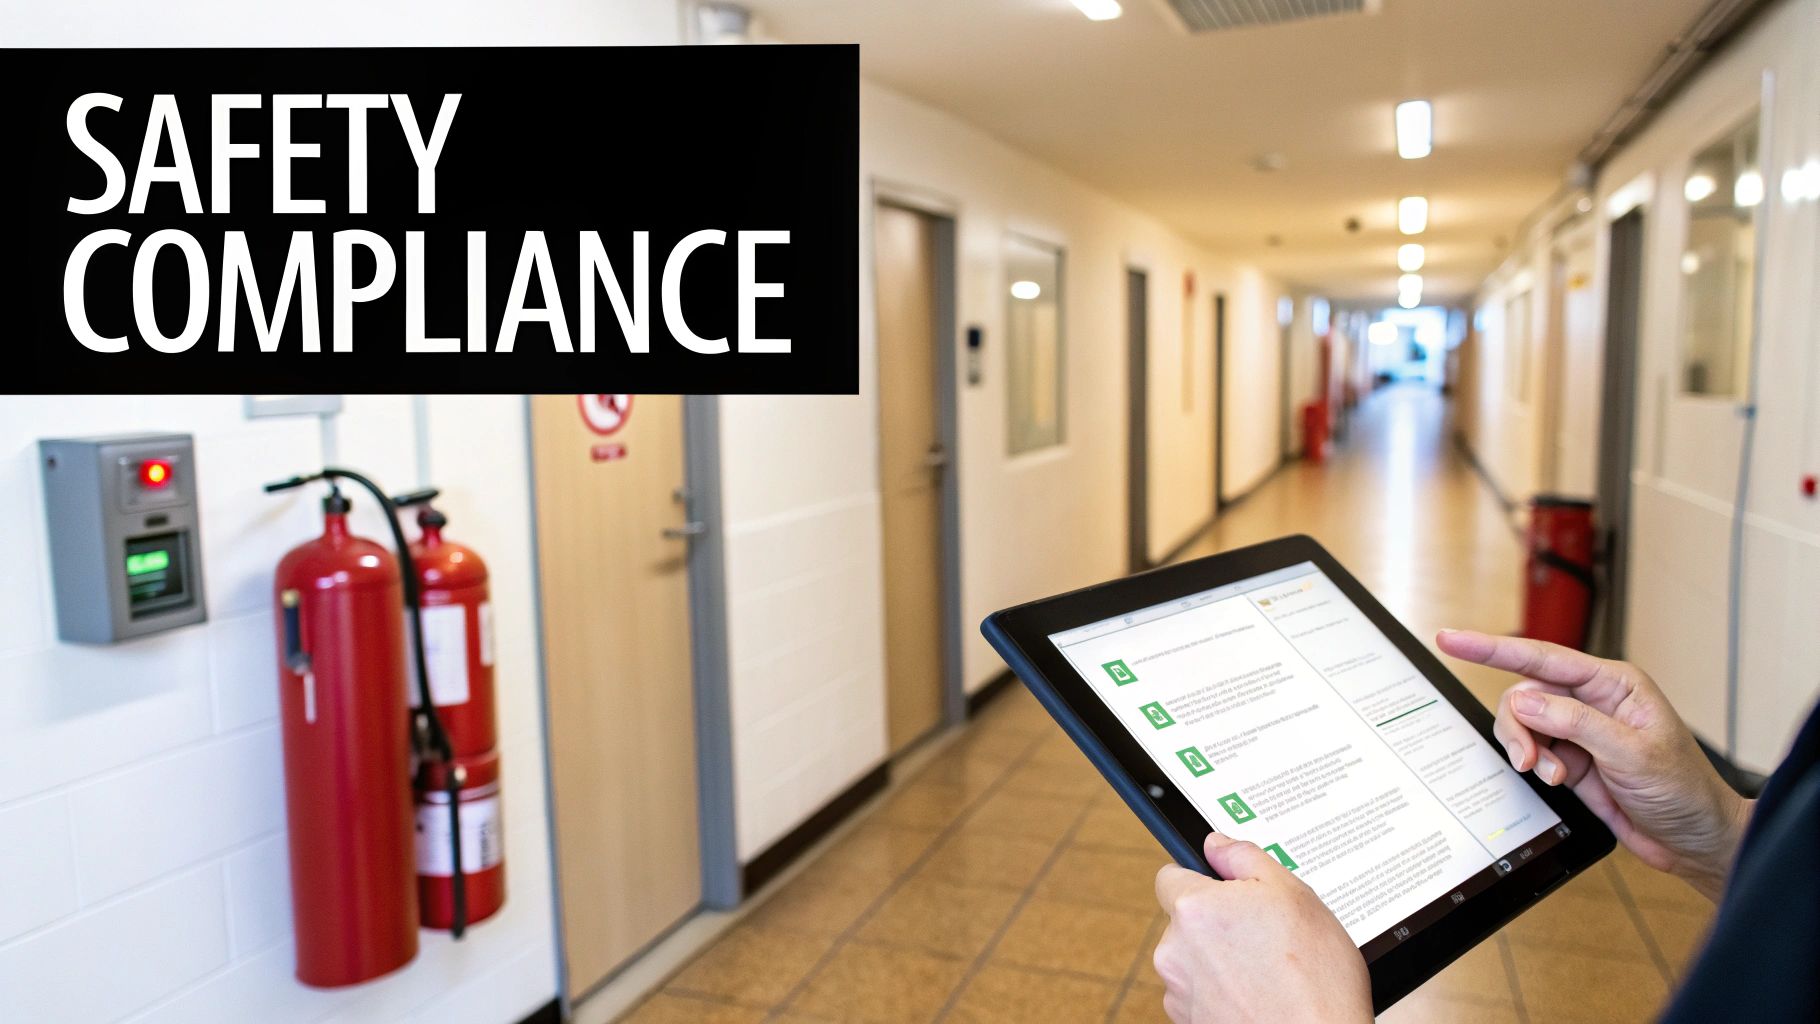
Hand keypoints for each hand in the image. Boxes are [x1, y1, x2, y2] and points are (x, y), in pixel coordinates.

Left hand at [1153, 833, 1369, 1023]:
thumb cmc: (1315, 978)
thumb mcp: (1293, 894)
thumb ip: (1245, 857)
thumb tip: (1216, 844)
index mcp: (1194, 909)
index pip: (1170, 875)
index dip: (1200, 878)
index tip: (1224, 889)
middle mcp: (1175, 950)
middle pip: (1184, 920)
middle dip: (1216, 922)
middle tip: (1262, 933)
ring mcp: (1179, 991)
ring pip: (1192, 959)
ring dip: (1219, 960)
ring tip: (1266, 970)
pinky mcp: (1188, 1021)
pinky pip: (1199, 993)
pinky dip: (1222, 992)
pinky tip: (1258, 995)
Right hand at [1436, 629, 1751, 899]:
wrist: (1693, 840)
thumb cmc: (1683, 790)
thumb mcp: (1631, 753)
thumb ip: (1575, 723)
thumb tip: (1525, 701)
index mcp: (1613, 683)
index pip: (1542, 657)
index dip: (1491, 648)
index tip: (1451, 640)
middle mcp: (1591, 701)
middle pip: (1524, 694)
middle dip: (1518, 726)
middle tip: (1527, 759)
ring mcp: (1578, 731)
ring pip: (1522, 724)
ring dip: (1527, 750)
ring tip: (1552, 775)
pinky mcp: (1569, 759)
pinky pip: (1530, 751)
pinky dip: (1534, 767)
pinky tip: (1558, 781)